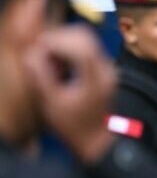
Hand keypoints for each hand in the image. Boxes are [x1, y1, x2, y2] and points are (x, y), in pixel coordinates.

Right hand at [24, 25, 116, 163]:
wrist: (97, 142)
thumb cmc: (74, 128)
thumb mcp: (52, 104)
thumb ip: (41, 77)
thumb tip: (29, 54)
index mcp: (97, 77)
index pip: (80, 43)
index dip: (56, 40)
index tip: (37, 47)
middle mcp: (106, 68)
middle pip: (84, 35)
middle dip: (59, 38)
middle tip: (40, 53)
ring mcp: (107, 68)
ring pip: (86, 39)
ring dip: (63, 43)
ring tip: (48, 62)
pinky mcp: (103, 70)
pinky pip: (87, 49)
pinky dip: (69, 50)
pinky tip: (58, 66)